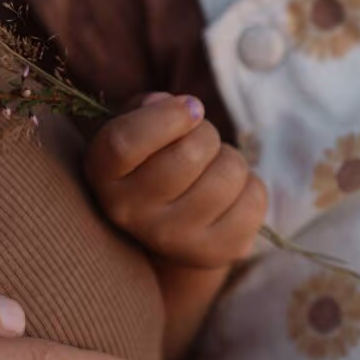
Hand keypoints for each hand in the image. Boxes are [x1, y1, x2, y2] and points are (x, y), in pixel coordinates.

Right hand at [85, 94, 268, 269]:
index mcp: (104, 176)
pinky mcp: (214, 252)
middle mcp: (129, 213)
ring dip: (230, 160)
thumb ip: (148, 107)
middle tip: (201, 142)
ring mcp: (172, 239)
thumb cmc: (152, 160)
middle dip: (206, 134)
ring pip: (229, 173)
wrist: (165, 225)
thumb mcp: (134, 126)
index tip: (189, 107)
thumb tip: (185, 109)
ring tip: (212, 171)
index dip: (165, 116)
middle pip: (190, 153)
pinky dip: (250, 186)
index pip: (124, 143)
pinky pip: (255, 197)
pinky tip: (228, 197)